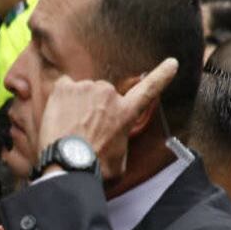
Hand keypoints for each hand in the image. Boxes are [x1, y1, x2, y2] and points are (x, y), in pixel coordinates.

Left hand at [37, 57, 178, 180]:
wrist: (68, 164)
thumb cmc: (94, 167)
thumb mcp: (120, 160)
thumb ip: (120, 142)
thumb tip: (114, 142)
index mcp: (126, 113)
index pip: (149, 89)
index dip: (161, 75)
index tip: (172, 63)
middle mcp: (109, 95)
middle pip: (102, 94)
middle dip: (94, 108)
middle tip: (83, 130)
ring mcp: (87, 88)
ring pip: (82, 92)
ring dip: (76, 105)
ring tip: (69, 128)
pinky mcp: (65, 88)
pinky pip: (63, 87)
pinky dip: (60, 100)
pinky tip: (58, 117)